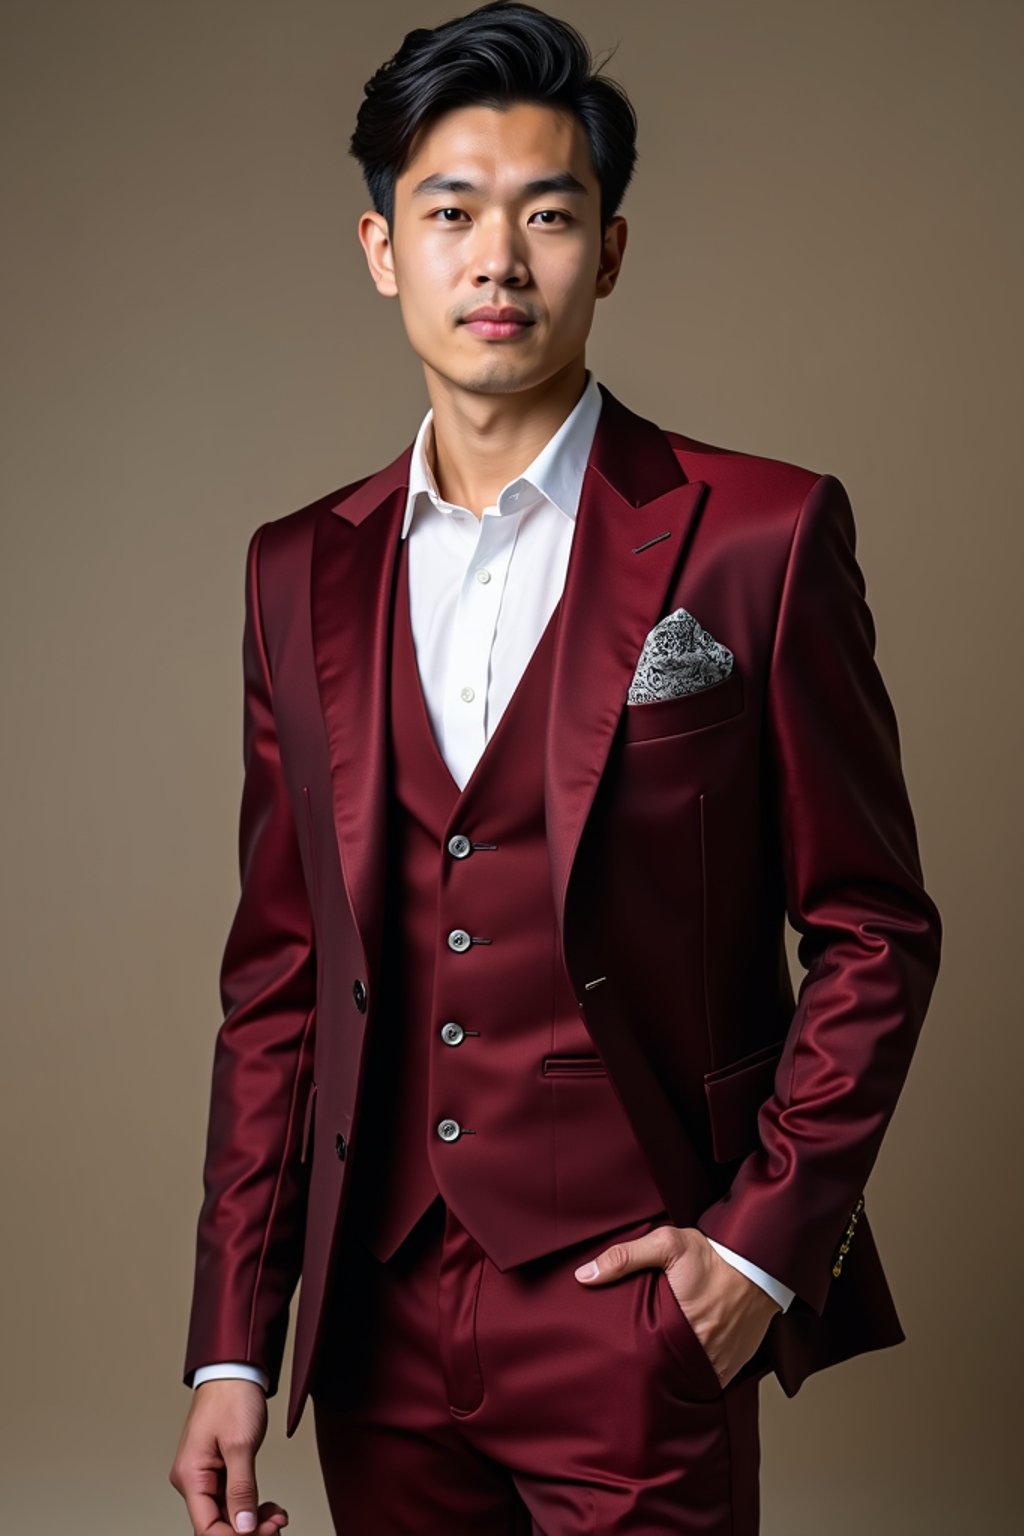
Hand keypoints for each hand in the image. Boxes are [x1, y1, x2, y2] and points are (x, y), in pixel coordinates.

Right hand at [168, 1379, 288, 1534]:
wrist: (235, 1370)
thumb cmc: (232, 1397)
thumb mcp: (240, 1444)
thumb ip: (241, 1489)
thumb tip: (242, 1528)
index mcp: (191, 1476)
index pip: (206, 1527)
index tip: (265, 1532)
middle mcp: (193, 1480)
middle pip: (217, 1524)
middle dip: (248, 1530)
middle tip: (277, 1525)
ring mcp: (205, 1476)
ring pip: (227, 1514)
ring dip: (253, 1521)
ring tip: (278, 1517)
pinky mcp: (218, 1470)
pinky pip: (232, 1499)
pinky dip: (251, 1506)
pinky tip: (270, 1508)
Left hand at [573, 1223, 780, 1387]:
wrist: (761, 1261)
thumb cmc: (713, 1255)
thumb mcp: (666, 1245)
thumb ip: (624, 1258)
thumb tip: (584, 1275)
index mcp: (678, 1329)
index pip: (645, 1362)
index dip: (630, 1365)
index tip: (615, 1363)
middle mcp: (702, 1353)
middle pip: (667, 1375)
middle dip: (651, 1373)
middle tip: (635, 1368)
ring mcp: (721, 1361)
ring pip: (690, 1381)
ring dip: (677, 1376)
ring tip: (659, 1369)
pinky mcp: (736, 1362)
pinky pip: (713, 1379)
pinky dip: (700, 1375)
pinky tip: (687, 1366)